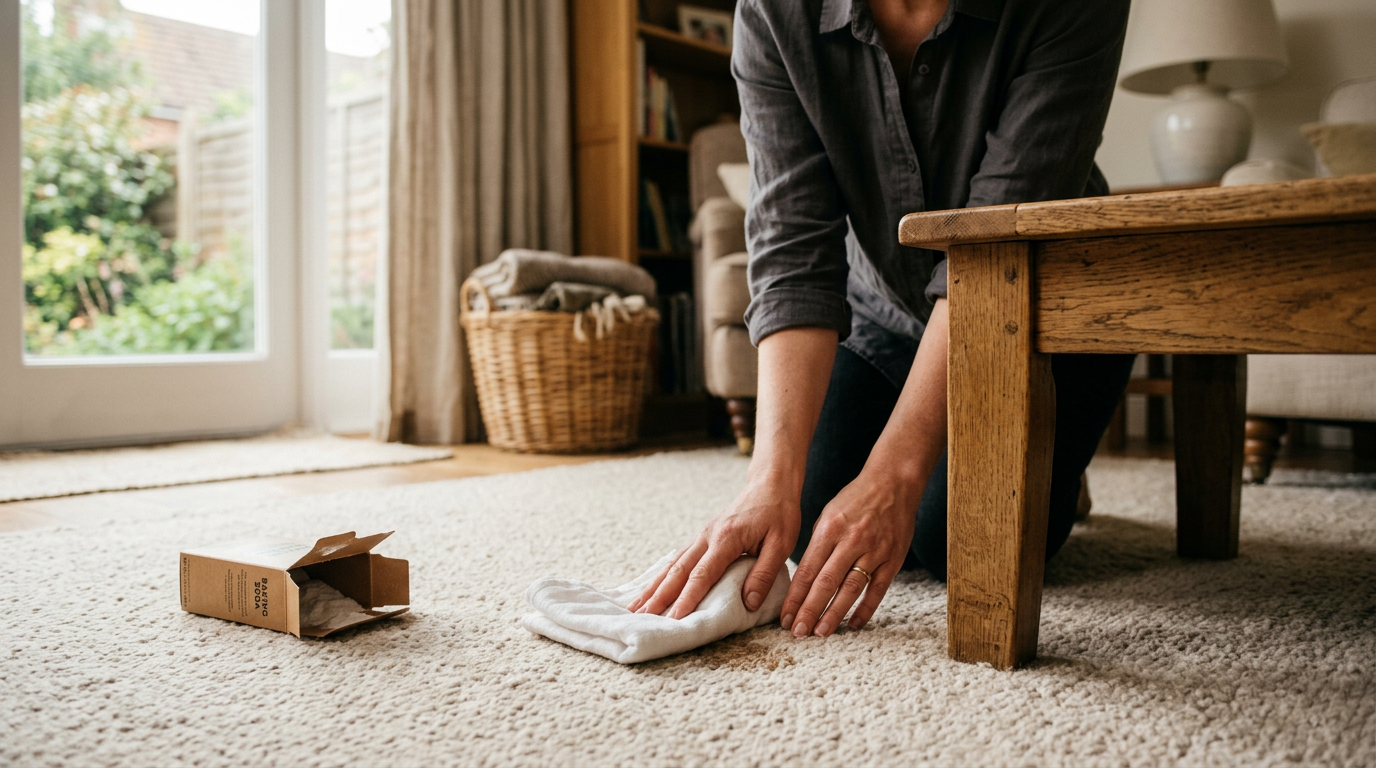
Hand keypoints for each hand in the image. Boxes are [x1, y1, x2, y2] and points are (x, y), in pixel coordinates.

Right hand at [628, 479, 799, 618]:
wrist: (770, 485)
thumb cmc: (779, 514)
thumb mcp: (782, 543)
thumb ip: (764, 573)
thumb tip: (748, 603)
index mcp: (727, 539)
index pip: (703, 574)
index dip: (688, 597)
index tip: (675, 618)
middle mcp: (707, 537)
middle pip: (678, 570)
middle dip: (659, 595)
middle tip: (642, 616)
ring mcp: (702, 536)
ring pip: (672, 564)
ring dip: (654, 586)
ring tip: (635, 607)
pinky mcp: (702, 538)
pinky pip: (677, 559)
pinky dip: (662, 575)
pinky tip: (651, 588)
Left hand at [781, 469, 919, 636]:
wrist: (893, 483)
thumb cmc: (855, 501)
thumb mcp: (828, 516)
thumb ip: (817, 546)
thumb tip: (802, 580)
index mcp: (829, 529)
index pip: (807, 570)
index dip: (795, 597)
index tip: (785, 617)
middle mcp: (851, 540)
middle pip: (826, 582)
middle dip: (810, 610)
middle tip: (798, 632)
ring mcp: (875, 550)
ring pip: (851, 588)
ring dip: (835, 613)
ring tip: (821, 632)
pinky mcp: (894, 558)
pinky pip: (878, 589)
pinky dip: (866, 609)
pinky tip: (853, 624)